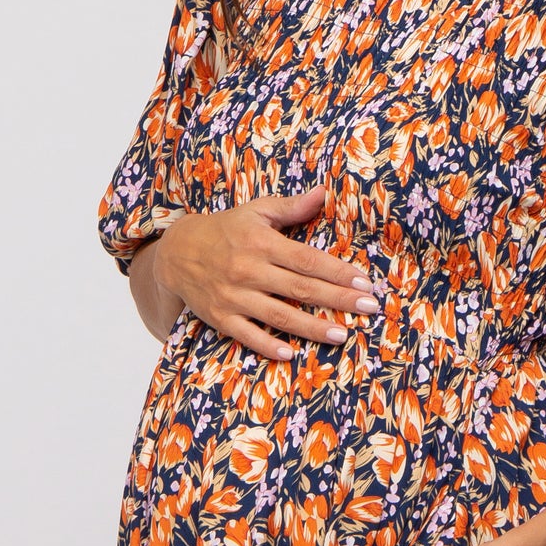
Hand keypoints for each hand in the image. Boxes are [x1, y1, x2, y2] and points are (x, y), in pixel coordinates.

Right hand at [151, 184, 380, 359]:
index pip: (307, 259)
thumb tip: (324, 192)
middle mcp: (248, 270)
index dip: (338, 271)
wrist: (176, 253)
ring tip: (342, 334)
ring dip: (313, 327)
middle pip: (301, 288)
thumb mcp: (255, 212)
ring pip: (279, 315)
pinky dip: (268, 346)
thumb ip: (291, 207)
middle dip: (339, 299)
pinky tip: (291, 354)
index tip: (364, 282)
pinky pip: (247, 335)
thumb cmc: (225, 230)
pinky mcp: (220, 317)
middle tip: (370, 307)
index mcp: (261, 243)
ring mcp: (233, 296)